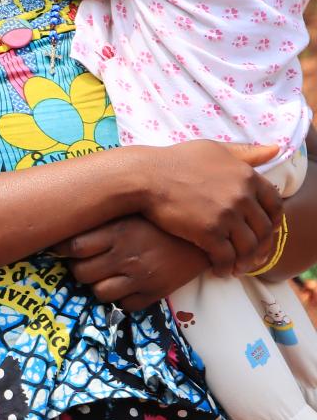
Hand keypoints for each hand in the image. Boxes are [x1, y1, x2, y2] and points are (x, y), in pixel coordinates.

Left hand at [53, 216, 208, 310]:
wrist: (206, 233)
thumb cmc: (162, 218)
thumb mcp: (132, 210)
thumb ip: (104, 217)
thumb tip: (68, 215)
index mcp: (118, 231)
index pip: (73, 247)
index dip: (62, 249)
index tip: (62, 248)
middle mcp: (126, 255)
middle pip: (81, 273)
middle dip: (79, 268)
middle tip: (86, 262)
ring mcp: (142, 277)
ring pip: (99, 293)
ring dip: (98, 285)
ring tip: (105, 274)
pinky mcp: (156, 293)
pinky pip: (125, 306)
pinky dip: (122, 298)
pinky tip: (126, 284)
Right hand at [138, 141, 281, 276]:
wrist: (144, 177)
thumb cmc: (176, 160)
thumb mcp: (213, 149)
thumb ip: (245, 152)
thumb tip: (275, 149)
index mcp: (246, 176)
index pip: (274, 205)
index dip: (272, 221)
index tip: (263, 230)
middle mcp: (242, 196)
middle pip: (263, 230)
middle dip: (260, 247)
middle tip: (250, 255)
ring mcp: (227, 216)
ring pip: (248, 248)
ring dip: (245, 262)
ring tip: (236, 267)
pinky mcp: (209, 234)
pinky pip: (227, 258)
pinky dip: (226, 268)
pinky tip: (220, 271)